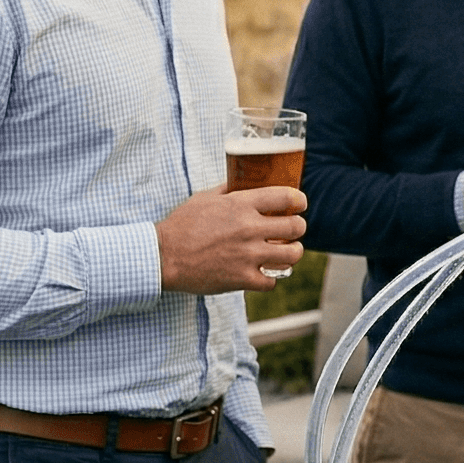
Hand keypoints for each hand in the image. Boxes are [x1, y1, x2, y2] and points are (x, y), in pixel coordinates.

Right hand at [158, 186, 304, 293]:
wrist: (163, 256)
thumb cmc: (181, 225)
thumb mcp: (204, 197)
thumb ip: (228, 190)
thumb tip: (243, 182)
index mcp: (241, 204)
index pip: (286, 196)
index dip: (299, 200)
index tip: (300, 204)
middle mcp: (249, 228)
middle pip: (296, 226)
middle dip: (298, 228)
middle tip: (293, 231)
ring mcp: (248, 255)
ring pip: (292, 254)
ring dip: (293, 252)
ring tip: (287, 252)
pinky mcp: (242, 279)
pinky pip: (272, 281)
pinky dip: (270, 278)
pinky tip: (263, 273)